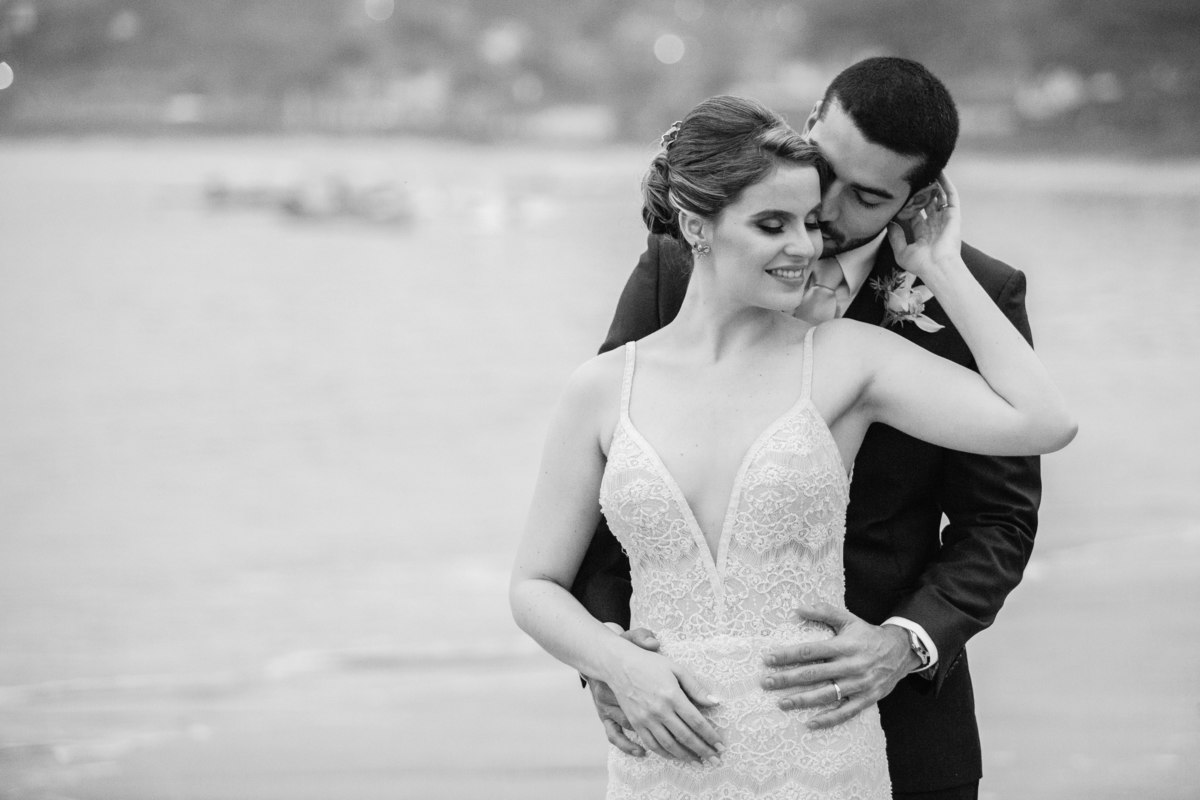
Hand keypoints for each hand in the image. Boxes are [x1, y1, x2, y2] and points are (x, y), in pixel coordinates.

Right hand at [600, 625, 724, 762]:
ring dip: (686, 756)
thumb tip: (716, 702)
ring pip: (669, 745)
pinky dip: (666, 754)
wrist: (619, 665)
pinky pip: (652, 745)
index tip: (721, 745)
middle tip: (716, 760)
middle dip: (703, 750)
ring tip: (699, 762)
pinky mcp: (636, 724)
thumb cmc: (650, 664)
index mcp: (672, 695)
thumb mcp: (676, 669)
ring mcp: (646, 719)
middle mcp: (659, 710)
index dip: (711, 736)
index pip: (697, 722)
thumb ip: (696, 687)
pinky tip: (676, 757)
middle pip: (686, 737)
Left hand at [761, 602, 917, 728]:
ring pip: (826, 695)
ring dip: (802, 700)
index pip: (810, 651)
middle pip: (813, 674)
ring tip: (781, 703)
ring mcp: (859, 684)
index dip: (788, 654)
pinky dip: (828, 719)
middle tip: (766, 682)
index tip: (768, 658)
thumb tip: (798, 608)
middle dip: (787, 678)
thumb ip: (824, 612)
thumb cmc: (867, 635)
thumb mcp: (848, 619)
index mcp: (843, 646)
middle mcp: (850, 666)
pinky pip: (845, 712)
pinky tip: (809, 723)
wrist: (900, 652)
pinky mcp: (866, 699)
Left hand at [888, 172, 961, 279]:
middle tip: (911, 180)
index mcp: (923, 235)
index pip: (914, 215)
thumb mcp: (901, 251)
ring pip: (939, 197)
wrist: (938, 266)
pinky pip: (951, 196)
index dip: (907, 205)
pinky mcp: (954, 215)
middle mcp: (935, 226)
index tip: (899, 195)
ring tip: (925, 170)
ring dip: (933, 185)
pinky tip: (940, 172)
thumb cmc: (920, 264)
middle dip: (920, 193)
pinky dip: (946, 184)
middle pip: (926, 204)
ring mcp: (945, 220)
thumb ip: (895, 236)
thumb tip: (889, 222)